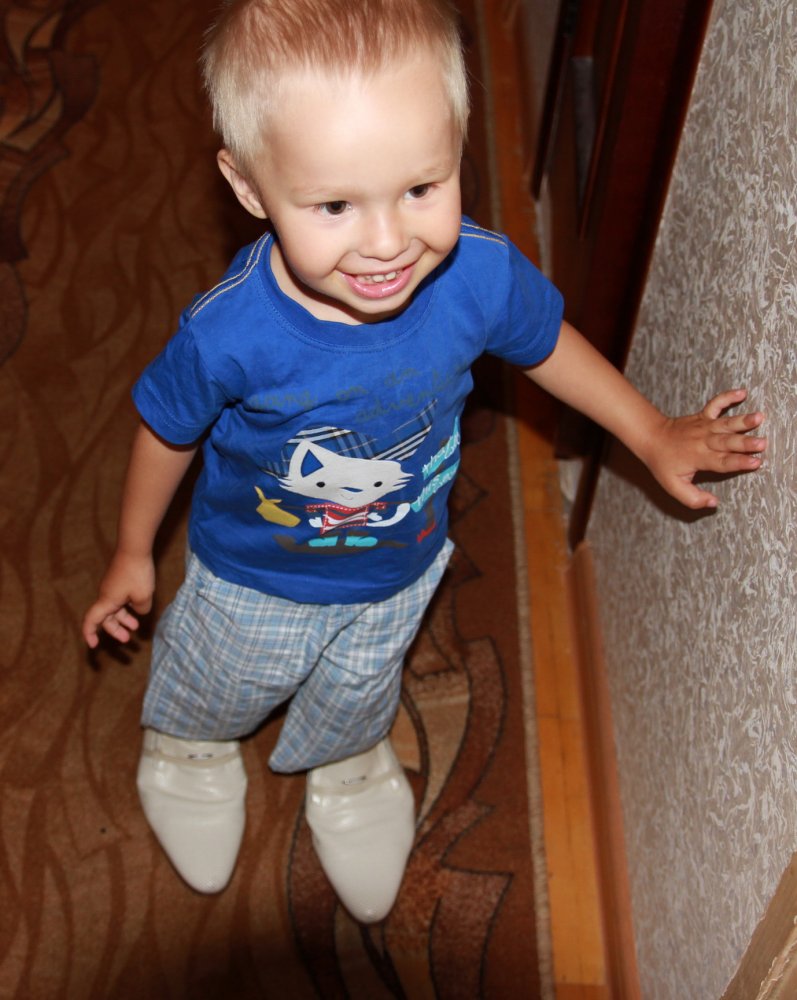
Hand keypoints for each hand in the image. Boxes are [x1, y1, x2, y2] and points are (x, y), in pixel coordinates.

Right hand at [82, 551, 155, 647]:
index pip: (91, 621)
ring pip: (114, 608)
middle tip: (127, 639)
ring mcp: (112, 587)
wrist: (135, 548)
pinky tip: (138, 608)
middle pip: (105, 618)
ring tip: (136, 626)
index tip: (94, 645)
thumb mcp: (143, 597)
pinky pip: (120, 599)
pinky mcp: (119, 581)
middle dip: (115, 630)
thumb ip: (141, 609)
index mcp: (106, 601)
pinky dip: (127, 607)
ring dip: (123, 619)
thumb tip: (139, 610)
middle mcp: (106, 595)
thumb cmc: (137, 573)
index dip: (89, 634)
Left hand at [644, 389, 766, 508]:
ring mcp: (704, 426)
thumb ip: (693, 498)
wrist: (651, 438)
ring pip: (725, 423)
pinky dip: (727, 397)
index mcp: (699, 458)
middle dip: (746, 443)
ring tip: (759, 417)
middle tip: (762, 443)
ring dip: (742, 421)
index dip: (739, 463)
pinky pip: (715, 404)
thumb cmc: (663, 464)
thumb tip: (714, 504)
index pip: (722, 462)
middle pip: (728, 442)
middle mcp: (704, 441)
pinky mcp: (702, 416)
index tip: (756, 462)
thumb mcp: (673, 486)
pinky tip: (742, 392)